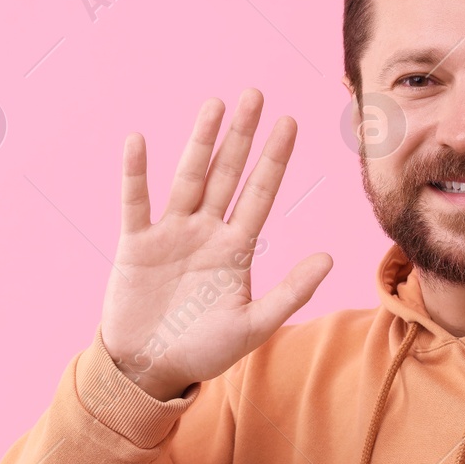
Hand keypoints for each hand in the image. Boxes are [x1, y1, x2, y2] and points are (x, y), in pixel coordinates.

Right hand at [101, 89, 333, 401]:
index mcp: (235, 249)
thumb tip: (329, 257)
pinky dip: (135, 173)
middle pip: (227, 174)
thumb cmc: (203, 351)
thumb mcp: (253, 325)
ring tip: (215, 104)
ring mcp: (170, 234)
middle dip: (241, 136)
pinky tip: (137, 141)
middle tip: (255, 94)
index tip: (291, 121)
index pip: (260, 193)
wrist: (150, 369)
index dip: (275, 159)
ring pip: (189, 178)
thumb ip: (290, 292)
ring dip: (201, 142)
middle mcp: (205, 232)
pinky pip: (136, 202)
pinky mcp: (136, 244)